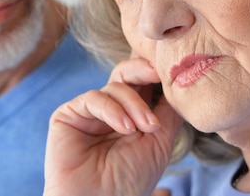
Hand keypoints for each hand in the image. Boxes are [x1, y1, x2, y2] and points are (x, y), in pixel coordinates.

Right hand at [44, 58, 182, 195]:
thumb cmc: (130, 180)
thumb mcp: (160, 142)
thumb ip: (168, 111)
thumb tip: (181, 81)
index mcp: (131, 115)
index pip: (143, 83)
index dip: (156, 73)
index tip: (174, 68)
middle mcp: (111, 110)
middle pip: (127, 74)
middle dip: (145, 70)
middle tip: (159, 72)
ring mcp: (89, 111)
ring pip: (115, 86)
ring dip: (135, 104)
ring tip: (146, 128)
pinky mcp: (69, 114)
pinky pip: (94, 98)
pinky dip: (113, 110)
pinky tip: (125, 128)